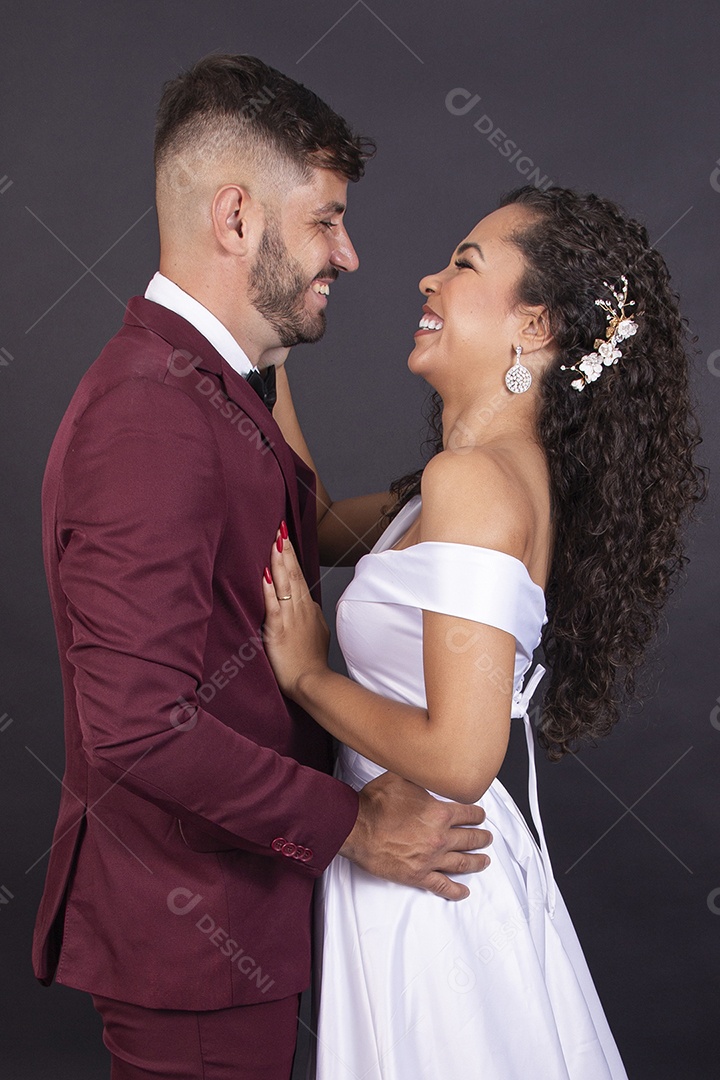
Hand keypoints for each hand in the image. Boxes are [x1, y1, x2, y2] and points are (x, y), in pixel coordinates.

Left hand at [262, 526, 329, 697]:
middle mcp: (301, 609)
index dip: (292, 556)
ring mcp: (290, 619)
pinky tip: (266, 573)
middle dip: (286, 549)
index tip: (285, 537)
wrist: (313, 683)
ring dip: (280, 561)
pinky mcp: (278, 631)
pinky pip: (273, 606)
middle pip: (293, 573)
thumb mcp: (318, 633)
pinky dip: (269, 589)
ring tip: (276, 539)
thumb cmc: (312, 662)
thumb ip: (311, 616)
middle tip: (280, 526)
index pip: (299, 577)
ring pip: (285, 584)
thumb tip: (307, 604)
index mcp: (308, 609)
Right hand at [340, 771, 491, 900]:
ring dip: (477, 861)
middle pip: (470, 839)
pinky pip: (443, 886)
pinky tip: (464, 891)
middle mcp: (440, 837)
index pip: (468, 814)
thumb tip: (428, 771)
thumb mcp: (401, 779)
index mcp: (439, 813)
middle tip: (487, 838)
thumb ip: (420, 778)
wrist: (356, 827)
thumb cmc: (375, 804)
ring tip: (484, 861)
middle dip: (482, 838)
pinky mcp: (418, 875)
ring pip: (462, 863)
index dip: (477, 815)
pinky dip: (456, 890)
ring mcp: (430, 858)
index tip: (481, 817)